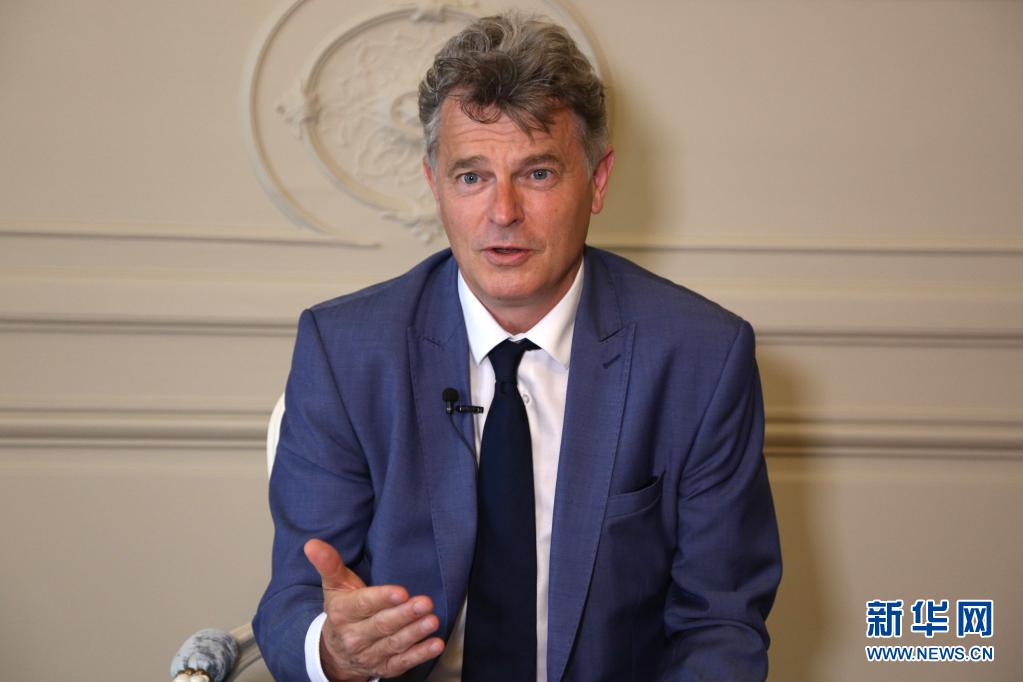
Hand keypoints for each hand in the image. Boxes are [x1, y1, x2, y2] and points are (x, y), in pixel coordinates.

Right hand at [304, 539, 444, 680]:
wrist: (334, 652)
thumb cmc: (342, 610)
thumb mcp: (334, 585)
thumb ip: (328, 563)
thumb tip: (312, 544)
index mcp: (342, 612)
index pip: (363, 604)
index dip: (382, 598)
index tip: (400, 591)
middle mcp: (354, 636)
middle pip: (381, 625)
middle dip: (404, 614)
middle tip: (424, 603)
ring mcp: (369, 654)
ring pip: (393, 644)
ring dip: (414, 633)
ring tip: (432, 621)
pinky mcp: (383, 668)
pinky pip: (402, 663)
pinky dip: (420, 655)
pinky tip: (435, 644)